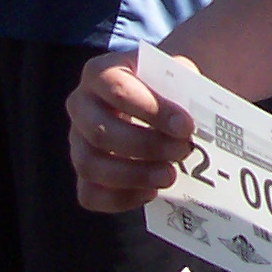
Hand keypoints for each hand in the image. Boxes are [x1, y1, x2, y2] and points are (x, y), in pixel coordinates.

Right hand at [67, 50, 195, 212]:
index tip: (186, 126)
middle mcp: (80, 106)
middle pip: (101, 133)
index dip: (152, 110)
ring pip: (91, 166)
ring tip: (169, 176)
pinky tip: (151, 192)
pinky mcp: (83, 174)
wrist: (154, 98)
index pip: (118, 91)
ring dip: (134, 175)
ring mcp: (77, 142)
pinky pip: (89, 194)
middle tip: (182, 151)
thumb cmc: (164, 85)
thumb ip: (183, 87)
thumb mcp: (174, 73)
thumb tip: (194, 118)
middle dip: (146, 146)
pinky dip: (121, 199)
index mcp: (99, 73)